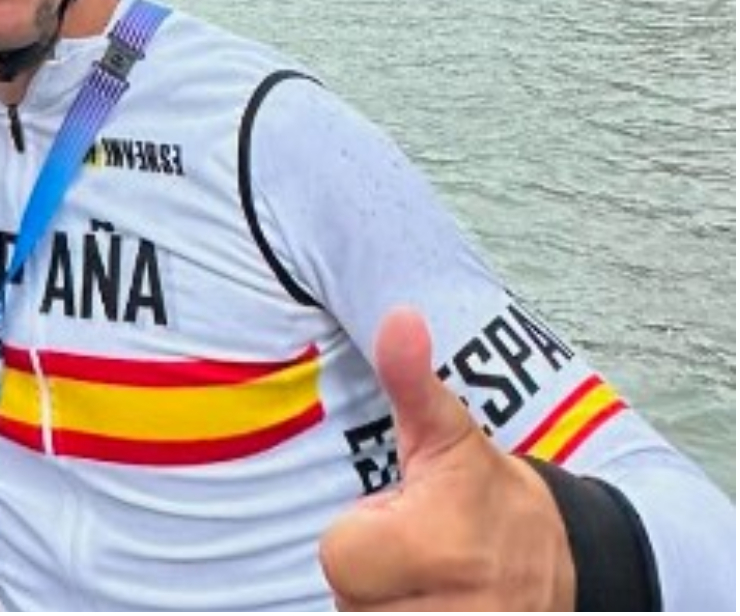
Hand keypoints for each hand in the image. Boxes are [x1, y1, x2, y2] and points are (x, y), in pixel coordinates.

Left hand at [320, 308, 574, 610]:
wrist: (565, 563)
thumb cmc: (485, 493)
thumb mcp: (448, 434)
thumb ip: (412, 381)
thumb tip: (399, 316)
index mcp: (440, 544)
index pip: (338, 555)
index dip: (360, 533)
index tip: (402, 518)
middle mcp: (455, 609)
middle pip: (348, 599)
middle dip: (370, 576)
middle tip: (411, 551)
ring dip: (382, 603)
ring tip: (421, 578)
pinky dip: (395, 615)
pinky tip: (425, 597)